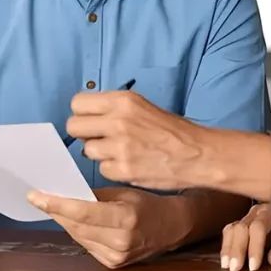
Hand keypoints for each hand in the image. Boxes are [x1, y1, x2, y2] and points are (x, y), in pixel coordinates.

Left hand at [27, 187, 188, 268]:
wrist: (171, 227)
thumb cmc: (148, 204)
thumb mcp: (124, 192)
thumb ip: (95, 195)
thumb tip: (65, 192)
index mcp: (126, 218)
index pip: (83, 212)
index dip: (57, 204)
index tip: (36, 196)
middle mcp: (121, 240)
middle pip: (76, 226)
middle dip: (56, 211)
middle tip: (39, 197)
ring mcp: (117, 256)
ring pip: (78, 237)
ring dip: (64, 221)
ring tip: (53, 206)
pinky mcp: (113, 264)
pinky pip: (86, 245)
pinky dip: (77, 232)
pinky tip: (73, 221)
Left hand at [66, 90, 206, 190]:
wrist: (196, 154)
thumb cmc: (171, 130)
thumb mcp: (142, 106)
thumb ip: (114, 109)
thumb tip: (87, 118)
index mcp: (122, 101)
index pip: (77, 103)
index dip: (83, 114)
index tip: (92, 121)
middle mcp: (117, 121)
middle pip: (74, 126)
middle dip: (84, 134)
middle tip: (101, 138)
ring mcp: (119, 147)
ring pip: (86, 150)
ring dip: (100, 153)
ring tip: (120, 152)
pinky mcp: (123, 170)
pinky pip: (102, 169)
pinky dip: (113, 169)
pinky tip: (129, 165)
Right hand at [221, 203, 270, 270]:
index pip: (258, 228)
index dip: (254, 247)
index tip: (253, 266)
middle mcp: (256, 212)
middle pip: (241, 228)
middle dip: (237, 249)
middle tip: (235, 268)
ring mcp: (248, 217)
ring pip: (232, 229)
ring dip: (228, 248)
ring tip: (226, 265)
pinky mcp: (243, 223)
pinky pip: (230, 231)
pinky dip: (226, 245)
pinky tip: (225, 258)